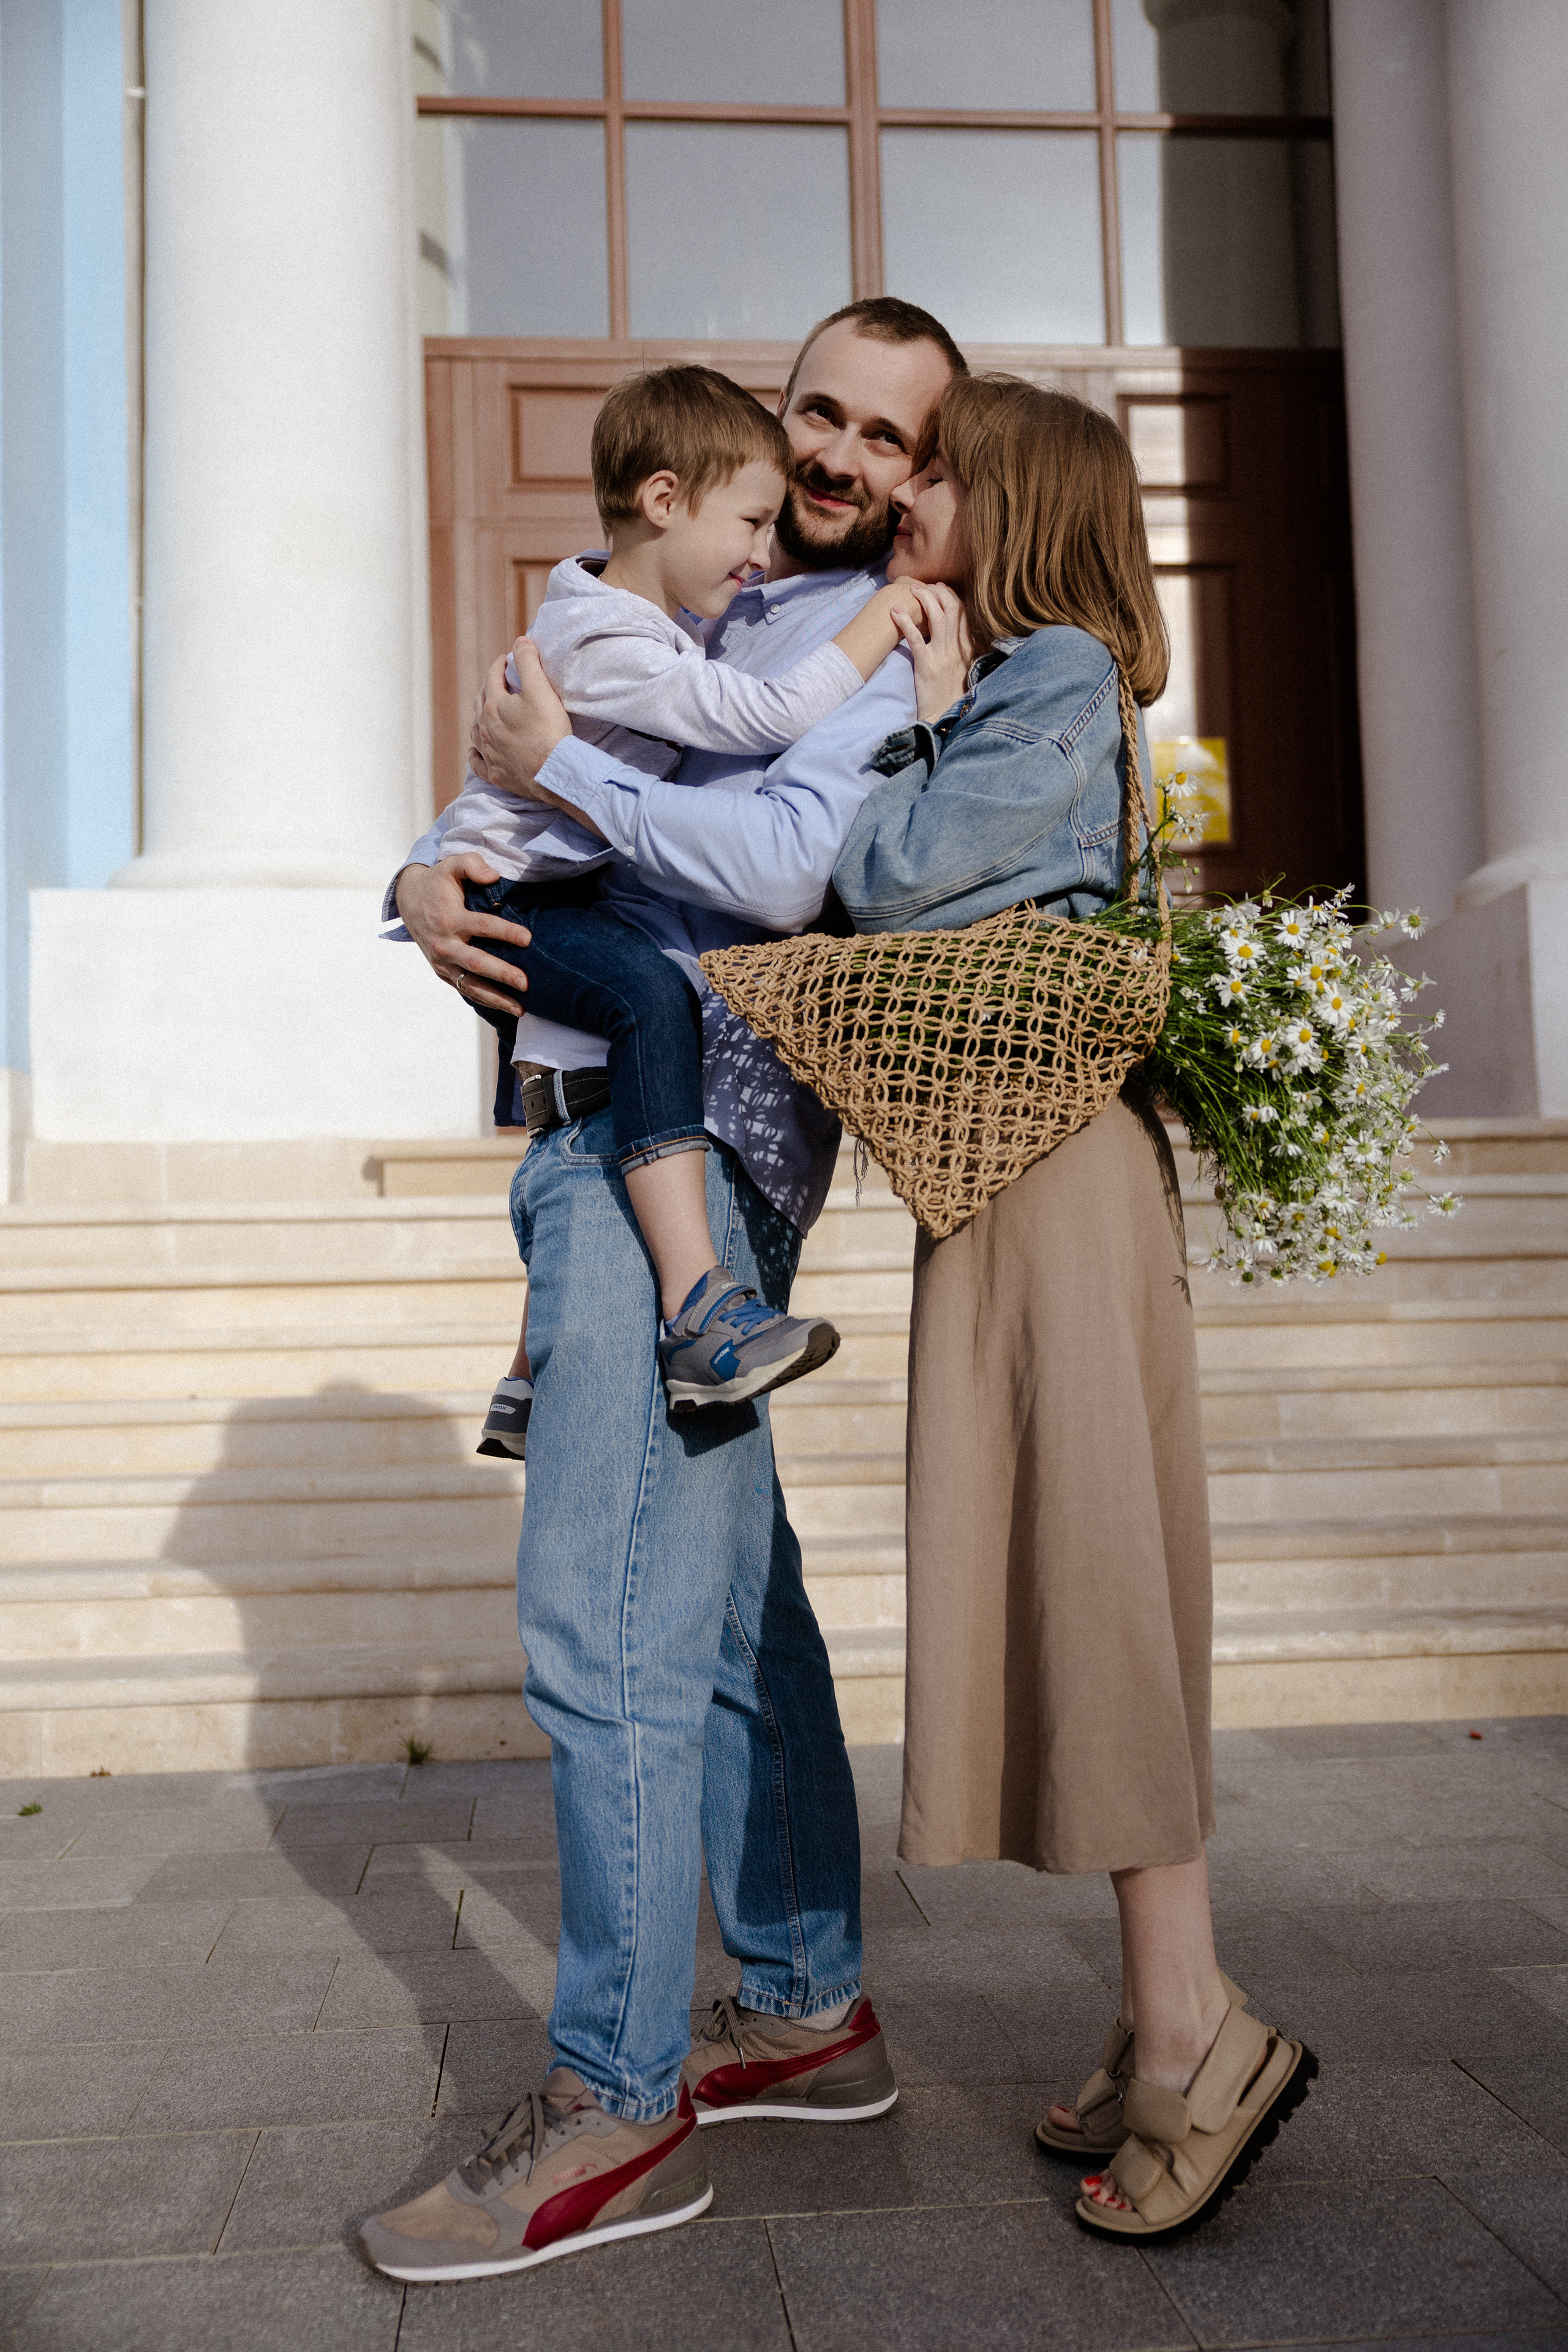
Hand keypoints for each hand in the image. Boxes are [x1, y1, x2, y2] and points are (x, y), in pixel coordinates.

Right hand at [394, 853, 531, 1015]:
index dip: (505, 931)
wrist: (409, 901)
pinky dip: (485, 1001)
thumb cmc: (439, 882)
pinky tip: (505, 1008)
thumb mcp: (452, 864)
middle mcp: (444, 944)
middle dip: (502, 974)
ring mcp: (442, 962)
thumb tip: (494, 876)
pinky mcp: (443, 972)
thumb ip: (473, 864)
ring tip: (520, 1009)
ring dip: (496, 999)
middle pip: (476, 962)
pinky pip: (465, 989)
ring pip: (470, 985)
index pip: (481, 926)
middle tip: (526, 983)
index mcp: (449, 918)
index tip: (528, 938)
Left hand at [470, 639, 571, 800]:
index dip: (501, 664)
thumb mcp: (540, 688)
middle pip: (481, 702)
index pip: (493, 677)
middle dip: (489, 688)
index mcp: (493, 706)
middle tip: (499, 682)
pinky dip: (474, 755)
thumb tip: (520, 640)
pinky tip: (473, 752)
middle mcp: (485, 729)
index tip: (507, 659)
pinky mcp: (496, 774)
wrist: (553, 771)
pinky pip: (478, 763)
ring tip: (485, 714)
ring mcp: (489, 754)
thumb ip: (528, 661)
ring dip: (479, 719)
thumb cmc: (548, 730)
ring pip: (475, 732)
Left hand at [892, 583, 972, 721]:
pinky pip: (916, 638)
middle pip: (951, 609)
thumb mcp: (962, 669)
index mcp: (966, 649)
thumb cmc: (951, 695)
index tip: (939, 588)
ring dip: (924, 599)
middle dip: (937, 592)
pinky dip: (905, 622)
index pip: (963, 613)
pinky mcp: (926, 665)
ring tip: (911, 590)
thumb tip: (955, 633)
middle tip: (922, 586)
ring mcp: (942, 656)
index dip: (951, 596)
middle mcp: (956, 649)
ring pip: (937, 617)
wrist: (945, 716)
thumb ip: (961, 650)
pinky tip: (894, 611)